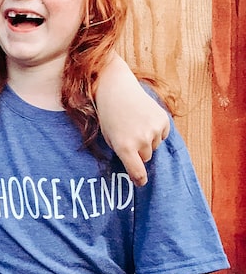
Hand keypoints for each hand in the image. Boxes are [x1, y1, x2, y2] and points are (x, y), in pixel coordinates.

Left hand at [95, 56, 169, 185]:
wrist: (117, 90)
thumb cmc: (110, 116)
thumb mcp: (109, 137)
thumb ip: (122, 153)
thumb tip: (137, 167)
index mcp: (124, 147)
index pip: (137, 172)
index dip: (139, 179)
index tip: (140, 183)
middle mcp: (141, 140)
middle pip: (145, 158)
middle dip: (138, 151)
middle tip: (129, 136)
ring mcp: (154, 130)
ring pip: (154, 147)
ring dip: (147, 140)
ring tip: (136, 124)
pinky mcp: (163, 121)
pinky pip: (162, 135)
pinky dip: (156, 130)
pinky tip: (145, 119)